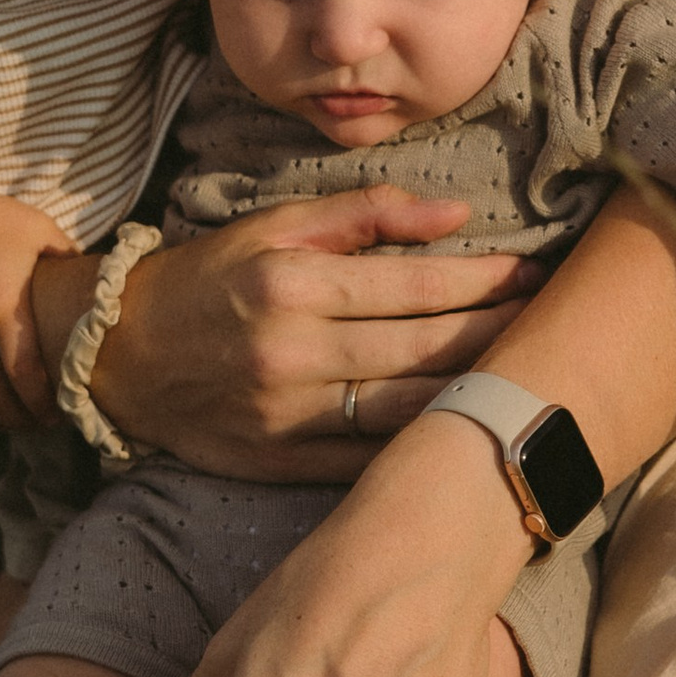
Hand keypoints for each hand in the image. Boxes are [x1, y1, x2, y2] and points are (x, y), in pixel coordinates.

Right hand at [89, 188, 532, 480]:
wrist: (117, 355)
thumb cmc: (206, 278)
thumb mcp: (272, 225)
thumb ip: (364, 213)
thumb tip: (455, 213)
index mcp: (294, 282)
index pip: (418, 285)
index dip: (488, 281)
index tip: (536, 275)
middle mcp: (293, 350)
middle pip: (425, 350)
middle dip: (500, 334)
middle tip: (558, 324)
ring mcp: (287, 415)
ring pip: (408, 411)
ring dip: (478, 394)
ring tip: (531, 377)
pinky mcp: (280, 462)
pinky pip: (369, 461)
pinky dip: (422, 446)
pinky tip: (469, 430)